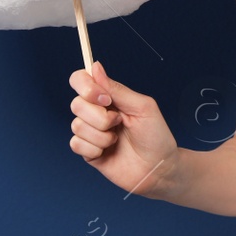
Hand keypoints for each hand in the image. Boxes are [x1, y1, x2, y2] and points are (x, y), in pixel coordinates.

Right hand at [68, 60, 178, 196]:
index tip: (104, 98)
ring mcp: (91, 132)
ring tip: (117, 140)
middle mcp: (97, 112)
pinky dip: (94, 148)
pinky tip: (108, 151)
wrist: (159, 168)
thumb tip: (95, 67)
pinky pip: (76, 144)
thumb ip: (117, 89)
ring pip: (76, 125)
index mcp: (109, 97)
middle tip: (119, 122)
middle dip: (100, 116)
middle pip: (76, 104)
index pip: (81, 80)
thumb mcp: (142, 107)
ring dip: (101, 135)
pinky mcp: (88, 151)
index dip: (85, 86)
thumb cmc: (156, 136)